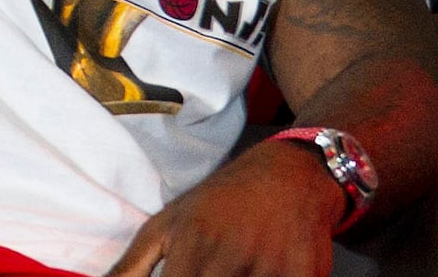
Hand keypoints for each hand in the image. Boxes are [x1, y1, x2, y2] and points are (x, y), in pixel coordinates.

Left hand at [107, 140, 345, 276]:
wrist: (290, 172)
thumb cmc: (221, 202)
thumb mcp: (169, 223)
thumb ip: (132, 266)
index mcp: (192, 244)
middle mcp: (229, 254)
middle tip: (214, 275)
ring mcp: (270, 265)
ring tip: (237, 270)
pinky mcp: (305, 272)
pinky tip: (267, 272)